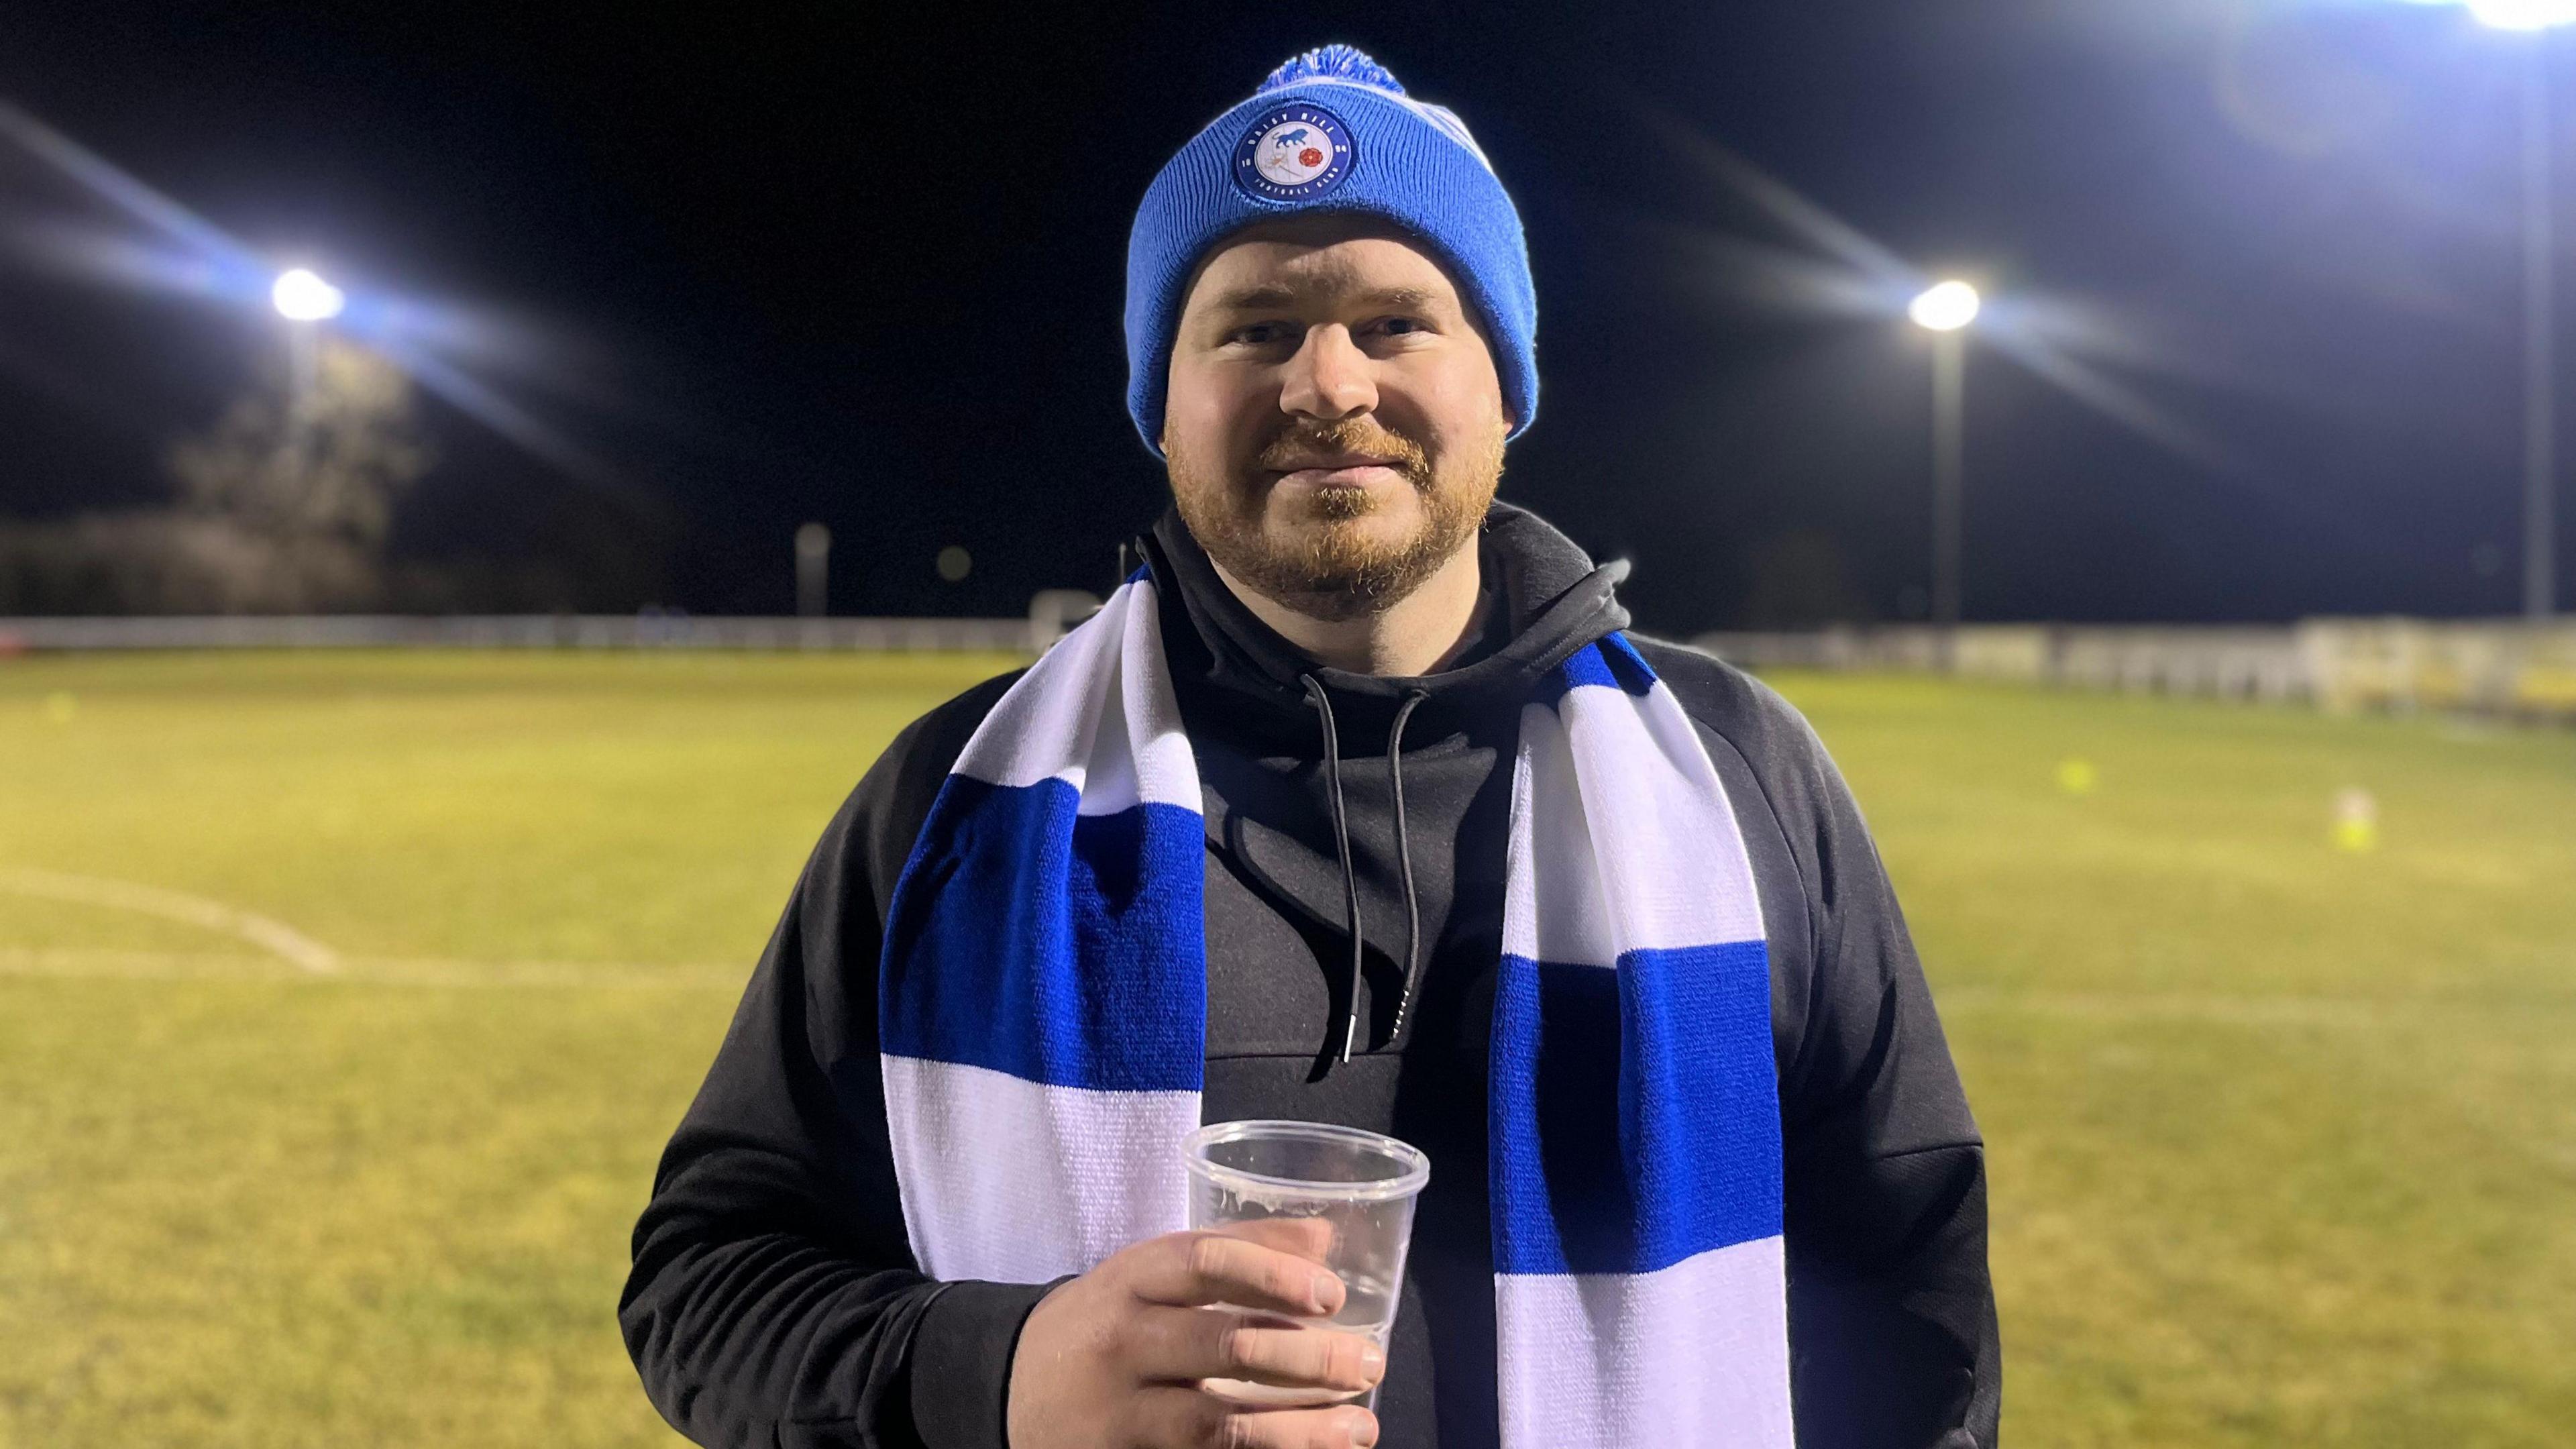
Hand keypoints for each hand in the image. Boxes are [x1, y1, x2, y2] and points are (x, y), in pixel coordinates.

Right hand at [1004, 1220, 1382, 1448]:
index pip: (1204, 1262)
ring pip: (1219, 1423)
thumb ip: (1235, 1248)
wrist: (1012, 1389)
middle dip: (1308, 1358)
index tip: (1333, 1294)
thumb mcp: (1150, 1272)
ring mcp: (1121, 1411)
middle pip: (1223, 1345)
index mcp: (1131, 1279)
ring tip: (1360, 1426)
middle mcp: (1122, 1342)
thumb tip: (1325, 1236)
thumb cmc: (1109, 1320)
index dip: (1273, 1274)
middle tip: (1369, 1361)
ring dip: (1300, 1429)